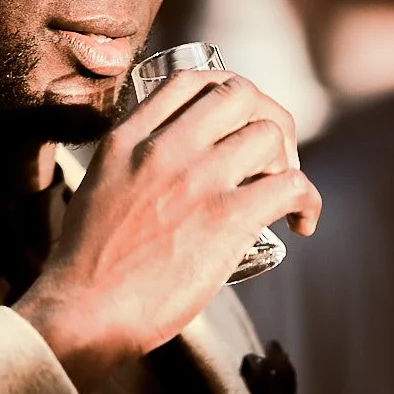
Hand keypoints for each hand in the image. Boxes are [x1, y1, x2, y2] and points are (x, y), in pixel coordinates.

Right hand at [14, 70, 319, 393]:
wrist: (84, 312)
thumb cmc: (89, 267)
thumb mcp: (97, 188)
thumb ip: (128, 166)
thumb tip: (162, 170)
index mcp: (128, 138)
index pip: (192, 80)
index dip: (229, 93)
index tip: (240, 122)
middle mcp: (165, 147)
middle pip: (241, 94)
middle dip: (269, 118)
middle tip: (273, 158)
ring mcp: (197, 178)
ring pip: (270, 134)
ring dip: (288, 161)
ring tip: (281, 195)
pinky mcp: (226, 217)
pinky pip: (292, 185)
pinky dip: (308, 202)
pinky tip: (301, 224)